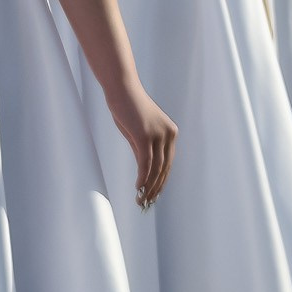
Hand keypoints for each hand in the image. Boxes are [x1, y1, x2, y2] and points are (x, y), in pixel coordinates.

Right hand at [101, 76, 175, 208]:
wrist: (120, 88)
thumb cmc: (127, 107)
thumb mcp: (137, 131)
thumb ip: (143, 149)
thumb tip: (144, 170)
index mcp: (171, 133)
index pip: (168, 164)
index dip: (161, 181)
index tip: (154, 195)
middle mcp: (168, 134)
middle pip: (164, 168)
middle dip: (156, 188)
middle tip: (147, 203)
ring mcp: (158, 135)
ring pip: (156, 168)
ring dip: (149, 187)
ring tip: (141, 200)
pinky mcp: (145, 135)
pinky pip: (145, 162)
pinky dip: (142, 177)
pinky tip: (138, 188)